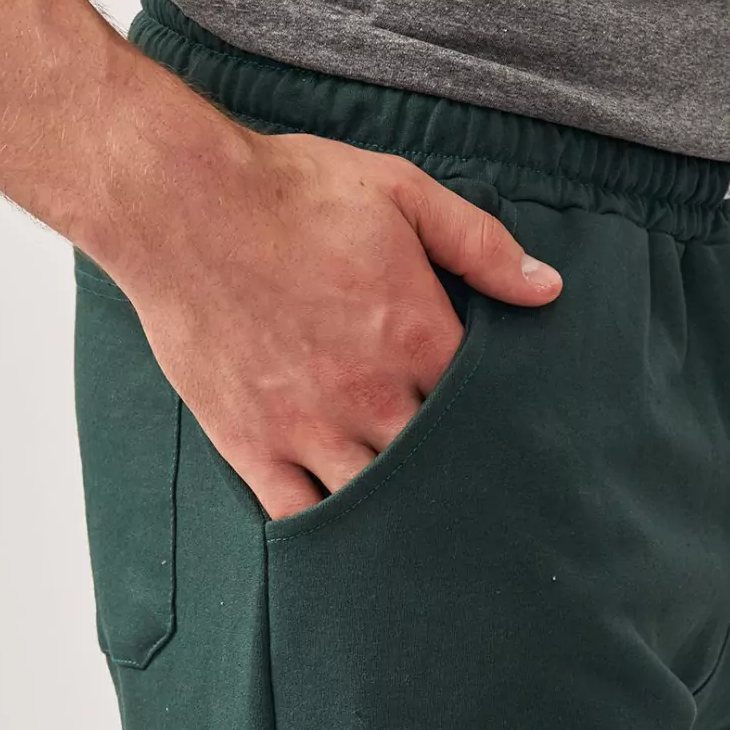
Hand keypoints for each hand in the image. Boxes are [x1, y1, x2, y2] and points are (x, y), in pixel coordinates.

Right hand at [107, 119, 560, 519]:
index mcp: (415, 335)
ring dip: (399, 511)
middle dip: (455, 478)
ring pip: (374, 500)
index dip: (495, 423)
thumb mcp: (402, 194)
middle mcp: (370, 394)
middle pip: (435, 466)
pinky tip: (347, 538)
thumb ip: (480, 245)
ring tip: (419, 523)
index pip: (481, 407)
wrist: (181, 203)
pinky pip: (298, 515)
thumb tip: (548, 289)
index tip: (504, 435)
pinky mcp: (251, 444)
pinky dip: (327, 532)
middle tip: (473, 495)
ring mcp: (308, 427)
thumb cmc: (292, 191)